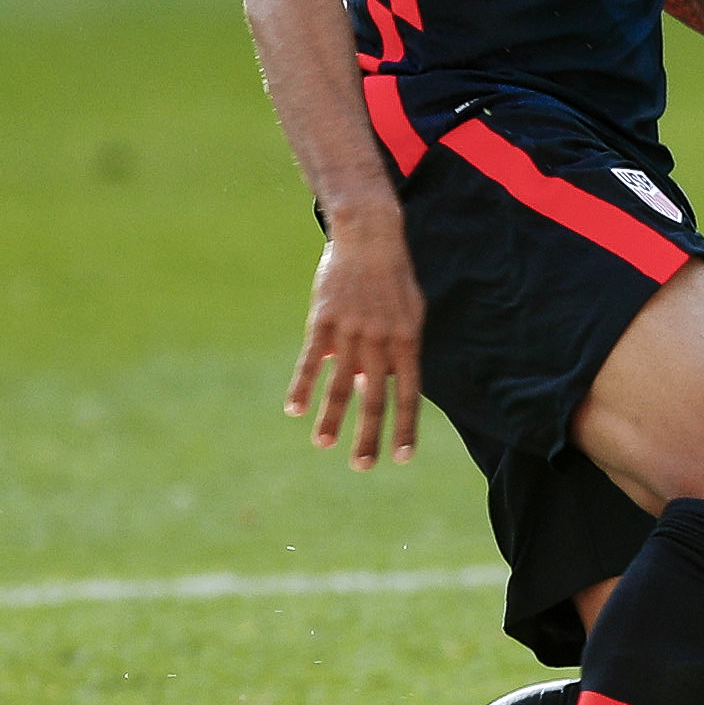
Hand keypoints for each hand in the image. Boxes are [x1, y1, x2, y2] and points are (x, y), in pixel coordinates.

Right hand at [286, 212, 425, 469]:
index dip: (406, 428)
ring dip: (332, 419)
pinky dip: (303, 385)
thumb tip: (369, 388)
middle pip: (374, 398)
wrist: (370, 237)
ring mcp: (351, 331)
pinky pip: (311, 360)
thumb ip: (394, 352)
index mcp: (409, 341)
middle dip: (369, 436)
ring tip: (324, 445)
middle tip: (362, 467)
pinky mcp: (324, 321)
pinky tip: (294, 409)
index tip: (403, 458)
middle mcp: (382, 341)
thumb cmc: (393, 280)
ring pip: (341, 384)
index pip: (409, 395)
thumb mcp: (408, 315)